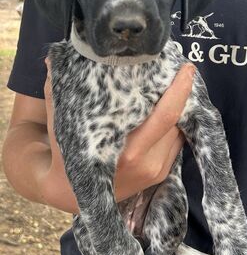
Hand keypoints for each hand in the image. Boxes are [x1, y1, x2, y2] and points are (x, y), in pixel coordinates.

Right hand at [43, 59, 194, 209]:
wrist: (70, 195)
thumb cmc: (65, 155)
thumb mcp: (59, 123)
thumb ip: (58, 91)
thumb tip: (52, 59)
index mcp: (127, 153)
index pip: (165, 117)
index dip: (179, 91)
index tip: (186, 68)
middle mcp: (147, 164)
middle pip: (177, 122)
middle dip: (183, 94)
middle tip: (182, 70)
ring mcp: (156, 172)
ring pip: (179, 132)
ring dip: (181, 110)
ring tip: (175, 86)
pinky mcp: (160, 175)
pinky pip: (176, 143)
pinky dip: (175, 125)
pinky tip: (168, 110)